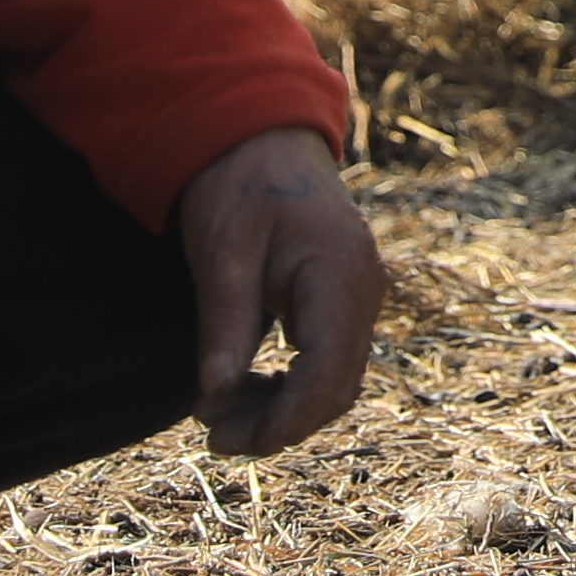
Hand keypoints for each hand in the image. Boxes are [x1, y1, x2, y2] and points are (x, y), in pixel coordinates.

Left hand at [175, 123, 382, 457]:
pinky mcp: (345, 299)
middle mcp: (363, 289)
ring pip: (337, 380)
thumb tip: (215, 395)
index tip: (230, 441)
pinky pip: (330, 359)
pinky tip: (246, 386)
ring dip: (285, 408)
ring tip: (220, 413)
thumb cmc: (238, 183)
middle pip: (337, 387)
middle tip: (212, 434)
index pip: (326, 373)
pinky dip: (293, 385)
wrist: (261, 134)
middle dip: (279, 423)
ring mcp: (360, 295)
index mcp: (338, 273)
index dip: (284, 420)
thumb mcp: (220, 250)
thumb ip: (224, 323)